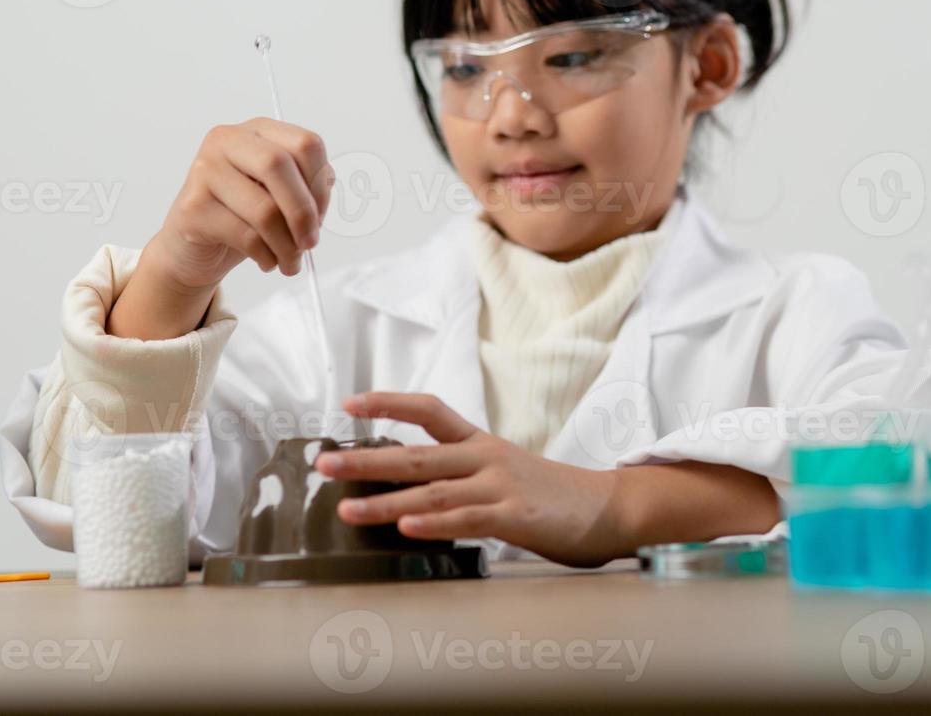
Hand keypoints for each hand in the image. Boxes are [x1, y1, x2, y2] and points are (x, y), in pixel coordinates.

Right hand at [151, 117, 333, 287]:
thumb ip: (308, 186)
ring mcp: (204, 170)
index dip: (320, 184)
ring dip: (287, 245)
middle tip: (310, 243)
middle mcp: (227, 141)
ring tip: (291, 261)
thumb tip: (325, 191)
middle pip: (279, 165)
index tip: (321, 216)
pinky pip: (245, 235)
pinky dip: (266, 256)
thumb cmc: (244, 217)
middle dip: (303, 212)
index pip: (305, 144)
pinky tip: (267, 261)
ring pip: (264, 209)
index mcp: (258, 131)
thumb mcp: (282, 195)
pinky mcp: (192, 206)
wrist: (193, 248)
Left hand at [316, 393, 625, 567]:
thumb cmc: (550, 494)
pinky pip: (467, 519)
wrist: (606, 506)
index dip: (389, 403)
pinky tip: (406, 528)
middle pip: (416, 454)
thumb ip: (460, 475)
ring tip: (346, 509)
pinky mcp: (515, 515)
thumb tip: (406, 487)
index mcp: (480, 443)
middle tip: (324, 464)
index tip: (349, 404)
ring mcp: (500, 485)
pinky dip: (434, 524)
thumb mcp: (502, 471)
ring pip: (432, 491)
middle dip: (366, 460)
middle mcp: (485, 458)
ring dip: (385, 501)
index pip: (430, 410)